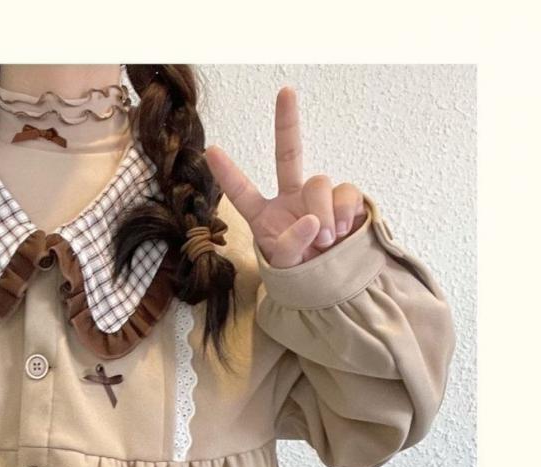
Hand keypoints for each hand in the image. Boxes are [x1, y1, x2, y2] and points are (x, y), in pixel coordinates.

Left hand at [205, 86, 366, 268]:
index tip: (210, 150)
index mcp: (263, 216)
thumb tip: (313, 220)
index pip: (242, 192)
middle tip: (285, 90)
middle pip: (288, 154)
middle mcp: (290, 198)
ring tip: (324, 241)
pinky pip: (347, 193)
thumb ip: (290, 245)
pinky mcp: (345, 201)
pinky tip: (342, 232)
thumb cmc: (299, 274)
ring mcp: (318, 197)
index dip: (228, 173)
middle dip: (287, 122)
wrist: (331, 284)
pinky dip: (345, 212)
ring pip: (320, 182)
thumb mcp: (283, 267)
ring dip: (324, 212)